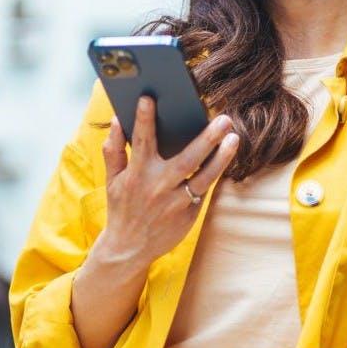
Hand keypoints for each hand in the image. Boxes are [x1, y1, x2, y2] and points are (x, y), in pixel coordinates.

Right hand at [95, 96, 239, 270]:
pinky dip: (217, 172)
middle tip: (223, 118)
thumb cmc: (122, 207)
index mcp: (137, 174)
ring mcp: (175, 203)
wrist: (128, 249)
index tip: (149, 99)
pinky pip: (205, 190)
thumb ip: (114, 150)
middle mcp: (158, 188)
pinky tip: (227, 155)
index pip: (141, 141)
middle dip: (206, 138)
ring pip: (204, 177)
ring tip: (234, 137)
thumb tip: (116, 122)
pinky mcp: (188, 216)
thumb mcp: (112, 180)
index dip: (144, 119)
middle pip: (187, 159)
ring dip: (222, 156)